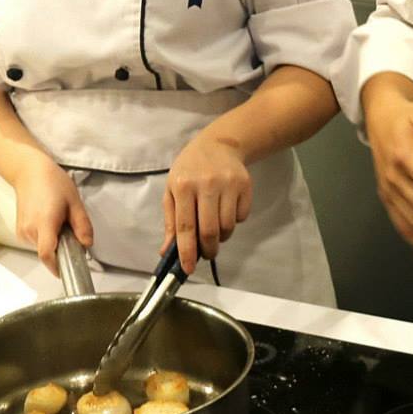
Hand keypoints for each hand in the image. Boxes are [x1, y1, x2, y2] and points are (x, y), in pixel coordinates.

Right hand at [11, 154, 93, 274]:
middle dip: (61, 249)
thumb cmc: (52, 182)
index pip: (47, 254)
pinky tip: (50, 221)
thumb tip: (87, 244)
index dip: (57, 266)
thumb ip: (82, 225)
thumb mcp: (74, 202)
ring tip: (59, 221)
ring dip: (54, 242)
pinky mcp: (20, 231)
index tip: (68, 269)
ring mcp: (22, 231)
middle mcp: (30, 230)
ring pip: (42, 248)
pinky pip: (36, 242)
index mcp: (44, 222)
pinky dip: (46, 237)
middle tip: (71, 231)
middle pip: (47, 253)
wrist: (29, 172)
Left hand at [162, 137, 252, 273]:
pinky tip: (226, 210)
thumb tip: (168, 251)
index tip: (187, 269)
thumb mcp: (172, 190)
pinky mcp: (245, 185)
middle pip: (209, 230)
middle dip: (207, 249)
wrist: (219, 144)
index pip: (185, 226)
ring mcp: (228, 184)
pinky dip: (234, 222)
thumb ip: (170, 221)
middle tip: (206, 254)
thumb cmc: (190, 169)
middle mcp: (207, 184)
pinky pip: (242, 216)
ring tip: (215, 229)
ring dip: (221, 237)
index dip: (186, 251)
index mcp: (183, 186)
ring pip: (228, 226)